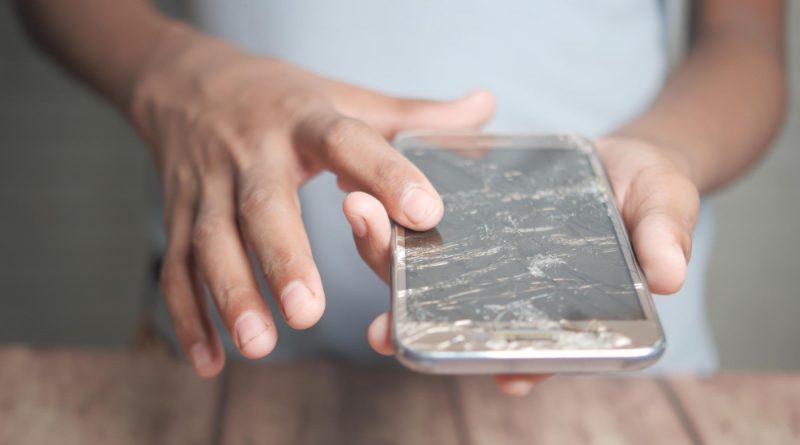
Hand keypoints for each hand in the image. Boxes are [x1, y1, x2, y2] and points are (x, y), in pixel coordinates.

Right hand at [131, 25, 495, 376]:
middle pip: (261, 204)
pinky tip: (211, 360)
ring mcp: (208, 185)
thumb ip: (412, 116)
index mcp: (305, 120)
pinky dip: (187, 315)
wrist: (189, 81)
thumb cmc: (282, 98)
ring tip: (258, 344)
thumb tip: (485, 107)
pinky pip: (175, 267)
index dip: (385, 173)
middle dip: (283, 257)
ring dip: (230, 295)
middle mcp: (252, 152)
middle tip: (309, 311)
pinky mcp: (178, 214)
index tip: (424, 213)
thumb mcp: (345, 97)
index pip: (348, 141)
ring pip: (210, 242)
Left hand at [344, 136, 697, 395]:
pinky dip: (390, 211)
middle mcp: (507, 293)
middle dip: (417, 325)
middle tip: (378, 328)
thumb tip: (670, 276)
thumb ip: (666, 235)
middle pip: (455, 319)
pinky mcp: (461, 218)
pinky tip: (364, 182)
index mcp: (559, 310)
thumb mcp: (666, 203)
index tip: (489, 377)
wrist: (620, 157)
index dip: (510, 368)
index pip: (530, 352)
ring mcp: (478, 259)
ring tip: (357, 213)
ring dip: (386, 255)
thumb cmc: (649, 193)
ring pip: (423, 273)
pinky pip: (419, 224)